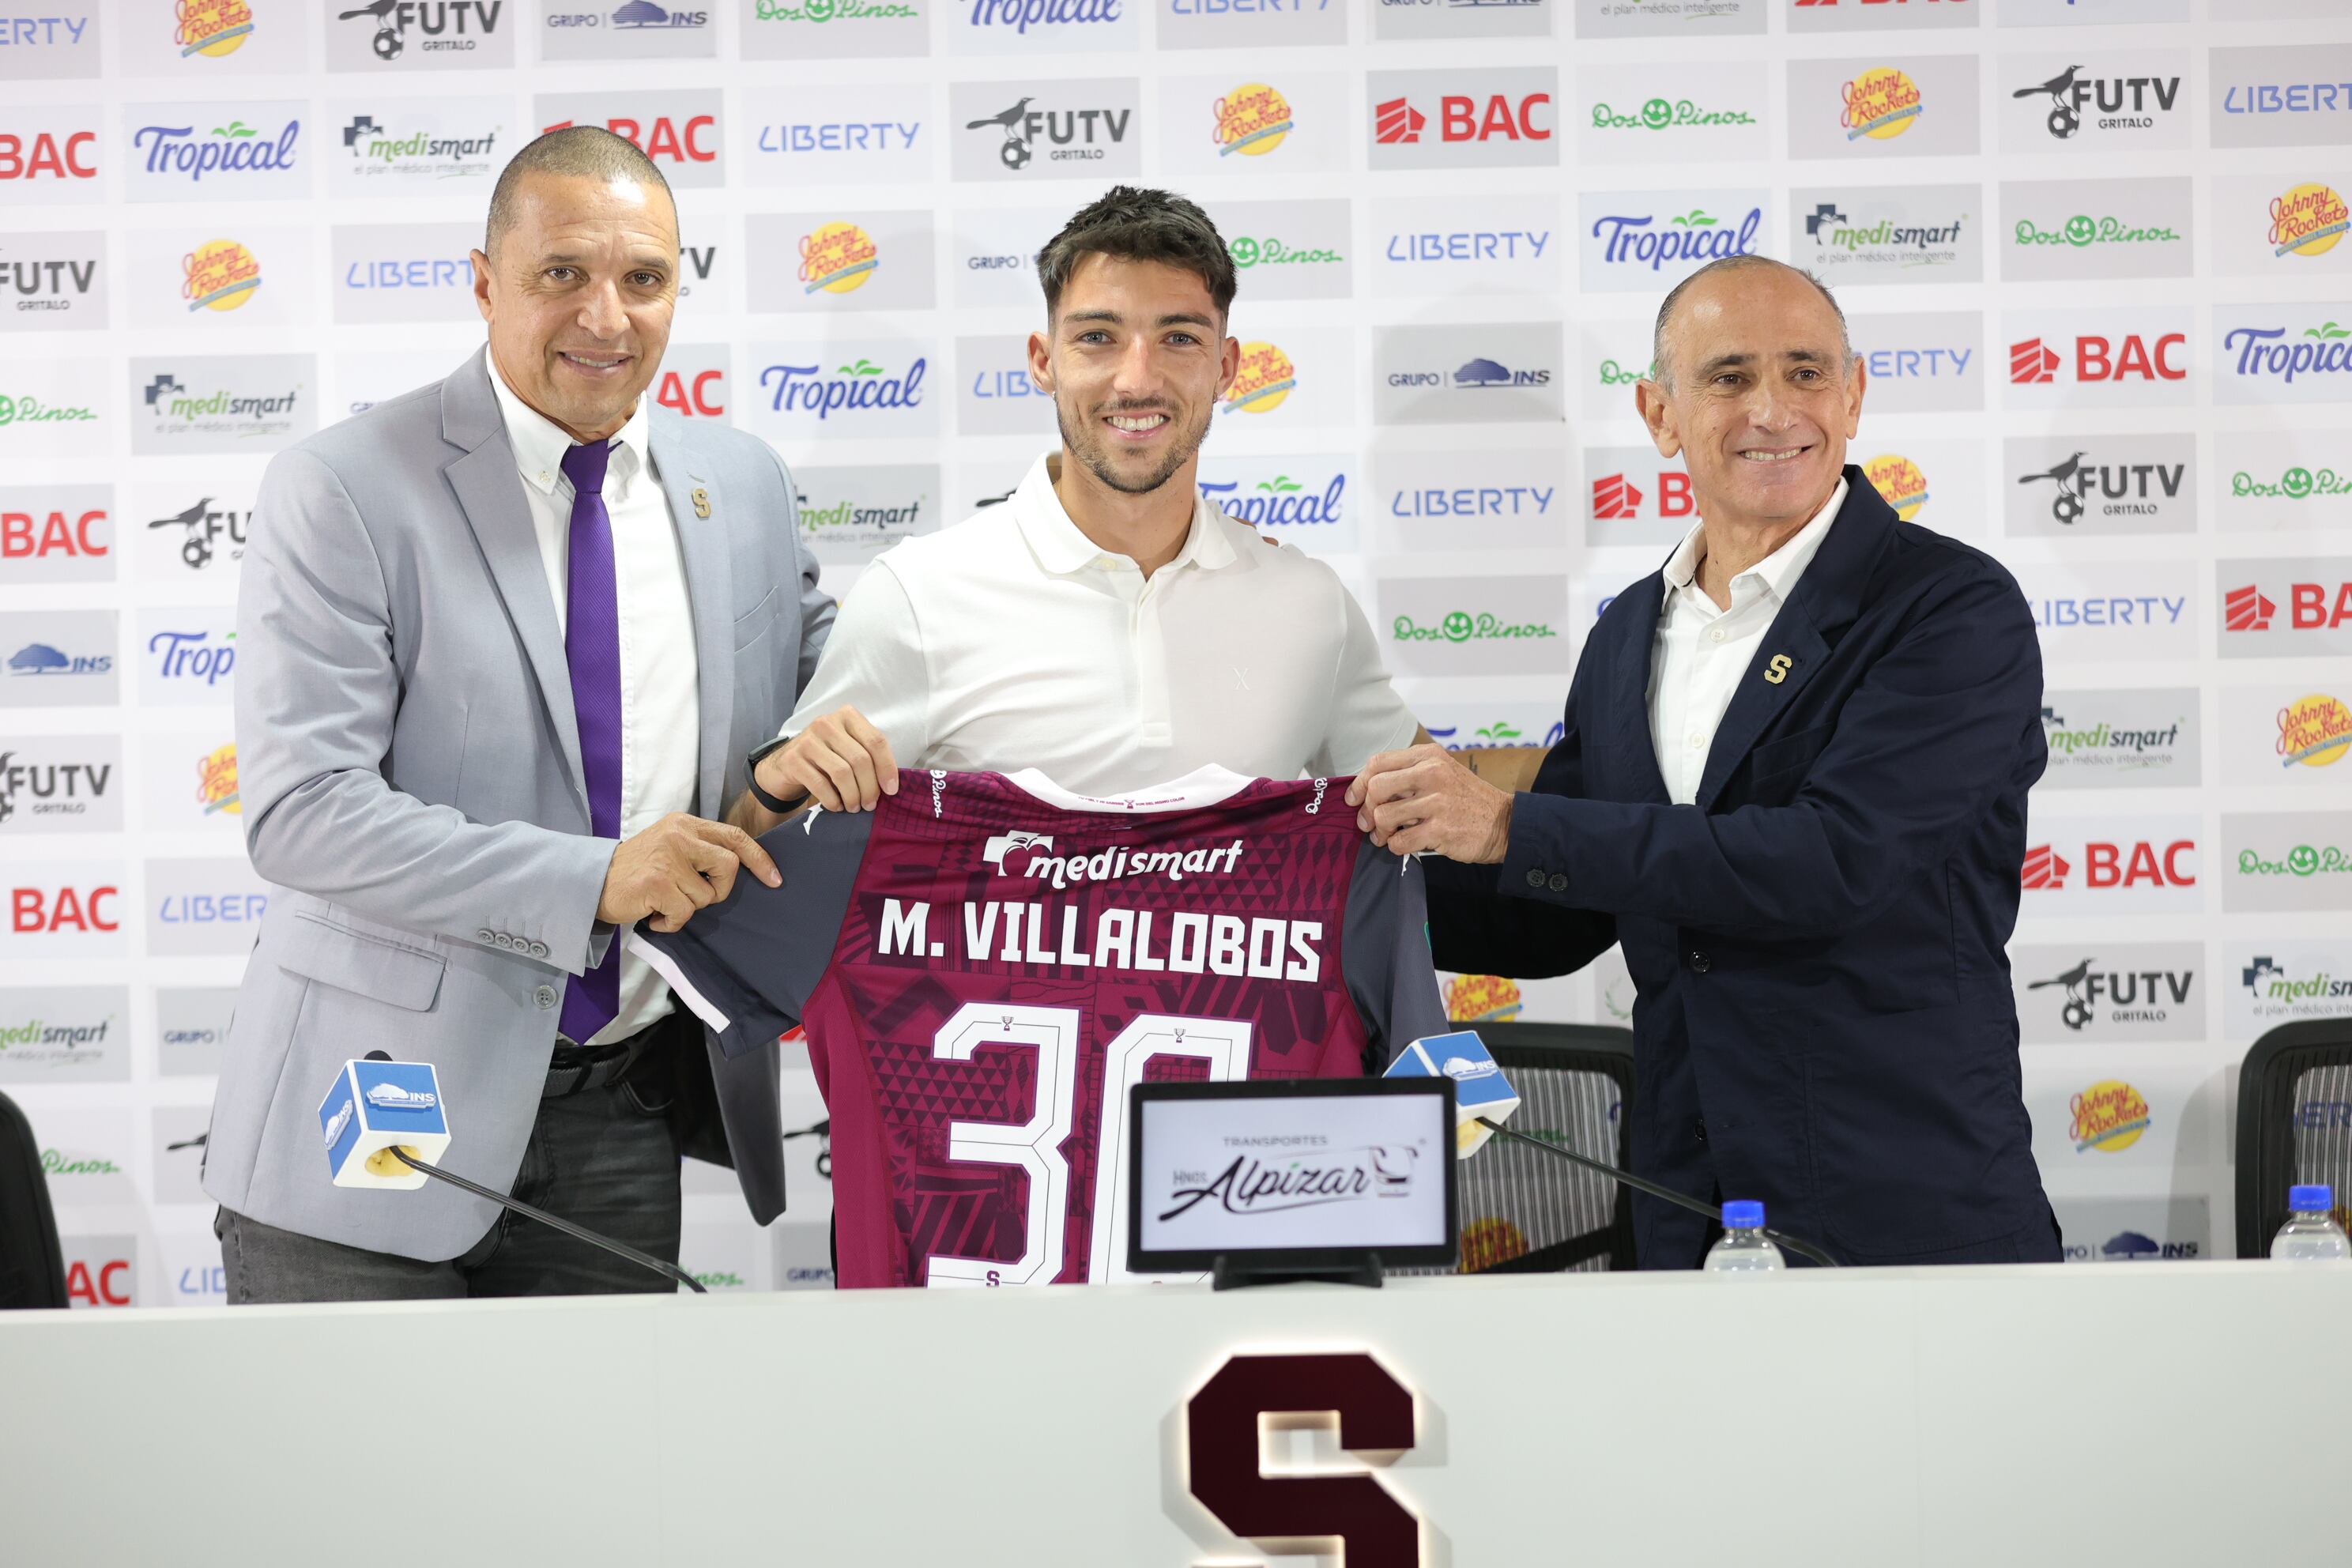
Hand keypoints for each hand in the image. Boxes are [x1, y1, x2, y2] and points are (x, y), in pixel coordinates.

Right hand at [598, 813, 780, 932]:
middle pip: (728, 866)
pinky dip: (671, 923)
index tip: (775, 879)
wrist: (591, 881)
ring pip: (705, 896)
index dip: (759, 858)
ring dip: (687, 908)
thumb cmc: (637, 869)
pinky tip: (654, 915)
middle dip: (720, 890)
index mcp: (686, 824)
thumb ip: (701, 850)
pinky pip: (684, 913)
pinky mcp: (656, 883)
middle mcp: (678, 835)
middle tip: (696, 896)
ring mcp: (667, 858)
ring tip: (664, 902)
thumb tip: (742, 867)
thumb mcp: (670, 846)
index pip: (735, 836)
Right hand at [757, 705, 898, 812]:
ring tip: (854, 807)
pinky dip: (833, 800)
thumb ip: (868, 756)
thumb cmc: (826, 758)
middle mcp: (827, 723)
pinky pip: (820, 784)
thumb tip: (890, 785)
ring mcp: (808, 740)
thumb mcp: (848, 749)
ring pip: (842, 773)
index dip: (887, 768)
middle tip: (870, 805)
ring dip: (852, 796)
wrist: (785, 765)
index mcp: (847, 716)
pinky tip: (837, 806)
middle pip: (860, 759)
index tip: (891, 790)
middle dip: (870, 787)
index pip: (876, 741)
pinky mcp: (793, 759)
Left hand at [1344, 743, 1513, 863]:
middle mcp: (1432, 774)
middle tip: (1370, 822)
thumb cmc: (1466, 799)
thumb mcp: (1441, 772)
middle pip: (1376, 788)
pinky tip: (1404, 843)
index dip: (1359, 783)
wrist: (1505, 823)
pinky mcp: (1441, 829)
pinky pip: (1399, 841)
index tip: (1354, 799)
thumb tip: (1366, 789)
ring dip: (1380, 831)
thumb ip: (1408, 775)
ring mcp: (1437, 802)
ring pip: (1383, 816)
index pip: (1378, 763)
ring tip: (1387, 836)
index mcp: (1429, 757)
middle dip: (1366, 809)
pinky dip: (1395, 846)